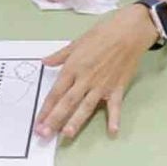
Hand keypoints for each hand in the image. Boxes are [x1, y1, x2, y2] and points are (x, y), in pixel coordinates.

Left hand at [35, 5, 153, 139]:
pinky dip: (114, 119)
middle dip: (54, 119)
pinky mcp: (117, 88)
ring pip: (86, 106)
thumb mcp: (77, 42)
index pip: (56, 92)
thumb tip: (44, 62)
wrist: (129, 31)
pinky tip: (112, 132)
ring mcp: (102, 85)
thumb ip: (60, 55)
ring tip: (66, 135)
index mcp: (73, 68)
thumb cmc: (103, 33)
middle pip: (67, 102)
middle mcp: (85, 79)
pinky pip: (115, 106)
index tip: (37, 123)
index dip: (45, 109)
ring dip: (76, 121)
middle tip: (44, 134)